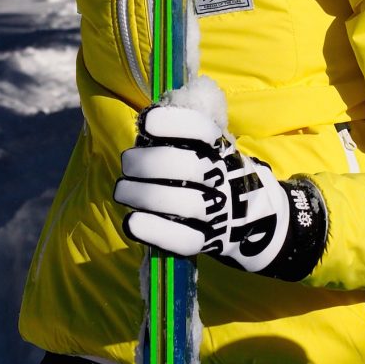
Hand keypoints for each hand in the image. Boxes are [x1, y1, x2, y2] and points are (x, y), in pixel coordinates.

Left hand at [114, 104, 326, 280]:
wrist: (242, 213)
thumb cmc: (206, 168)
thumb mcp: (202, 144)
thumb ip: (177, 134)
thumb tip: (144, 125)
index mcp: (219, 146)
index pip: (201, 129)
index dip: (172, 123)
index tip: (146, 123)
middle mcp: (222, 176)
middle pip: (188, 167)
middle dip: (148, 163)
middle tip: (127, 161)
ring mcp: (217, 211)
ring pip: (183, 203)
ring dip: (143, 195)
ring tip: (121, 190)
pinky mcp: (206, 241)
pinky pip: (183, 239)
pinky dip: (154, 231)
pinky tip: (131, 222)